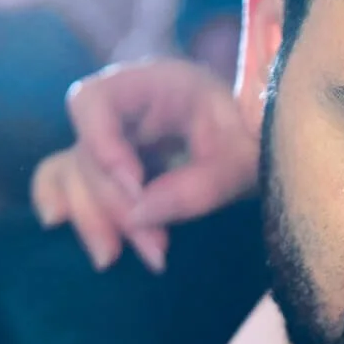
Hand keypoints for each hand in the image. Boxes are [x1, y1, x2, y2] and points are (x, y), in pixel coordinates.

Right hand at [30, 58, 258, 273]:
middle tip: (154, 250)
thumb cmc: (259, 142)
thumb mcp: (242, 163)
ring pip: (77, 175)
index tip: (135, 186)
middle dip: (112, 204)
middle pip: (86, 151)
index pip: (95, 100)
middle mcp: (125, 110)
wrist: (266, 151)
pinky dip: (78, 210)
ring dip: (93, 219)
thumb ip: (197, 187)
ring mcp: (115, 141)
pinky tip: (77, 236)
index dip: (101, 142)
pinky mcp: (115, 172)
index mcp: (154, 84)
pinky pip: (77, 186)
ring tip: (115, 259)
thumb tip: (141, 215)